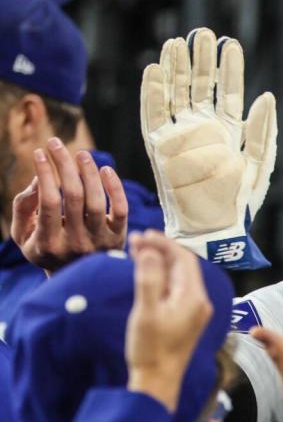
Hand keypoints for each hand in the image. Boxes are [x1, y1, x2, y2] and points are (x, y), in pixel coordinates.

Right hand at [11, 138, 126, 272]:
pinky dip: (115, 188)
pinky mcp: (118, 237)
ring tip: (81, 153)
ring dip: (89, 172)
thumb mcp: (23, 235)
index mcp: (49, 242)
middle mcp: (76, 243)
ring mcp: (99, 241)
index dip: (44, 174)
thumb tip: (37, 180)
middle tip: (56, 144)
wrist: (76, 277)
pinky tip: (106, 170)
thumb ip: (23, 208)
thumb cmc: (45, 249)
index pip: (48, 202)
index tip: (39, 153)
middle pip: (73, 196)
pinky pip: (121, 209)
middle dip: (64, 165)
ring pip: (97, 201)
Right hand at [125, 231, 213, 411]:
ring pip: (179, 277)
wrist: (158, 382)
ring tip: (136, 253)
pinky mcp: (187, 319)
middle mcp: (200, 302)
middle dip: (160, 250)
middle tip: (135, 241)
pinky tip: (146, 275)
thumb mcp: (145, 311)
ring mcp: (195, 311)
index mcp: (194, 297)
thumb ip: (148, 279)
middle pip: (183, 266)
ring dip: (160, 263)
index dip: (163, 244)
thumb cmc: (151, 349)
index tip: (141, 235)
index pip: (183, 259)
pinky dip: (162, 278)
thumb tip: (149, 251)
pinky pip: (176, 289)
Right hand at [140, 27, 276, 268]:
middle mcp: (203, 130)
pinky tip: (156, 71)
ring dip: (175, 68)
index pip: (229, 93)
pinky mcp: (160, 148)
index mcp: (229, 132)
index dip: (230, 70)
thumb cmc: (238, 204)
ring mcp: (180, 137)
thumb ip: (263, 132)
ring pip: (175, 95)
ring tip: (176, 43)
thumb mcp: (258, 166)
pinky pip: (153, 116)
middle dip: (201, 61)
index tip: (231, 45)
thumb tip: (267, 96)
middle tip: (202, 35)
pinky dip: (153, 94)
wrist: (214, 230)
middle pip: (200, 87)